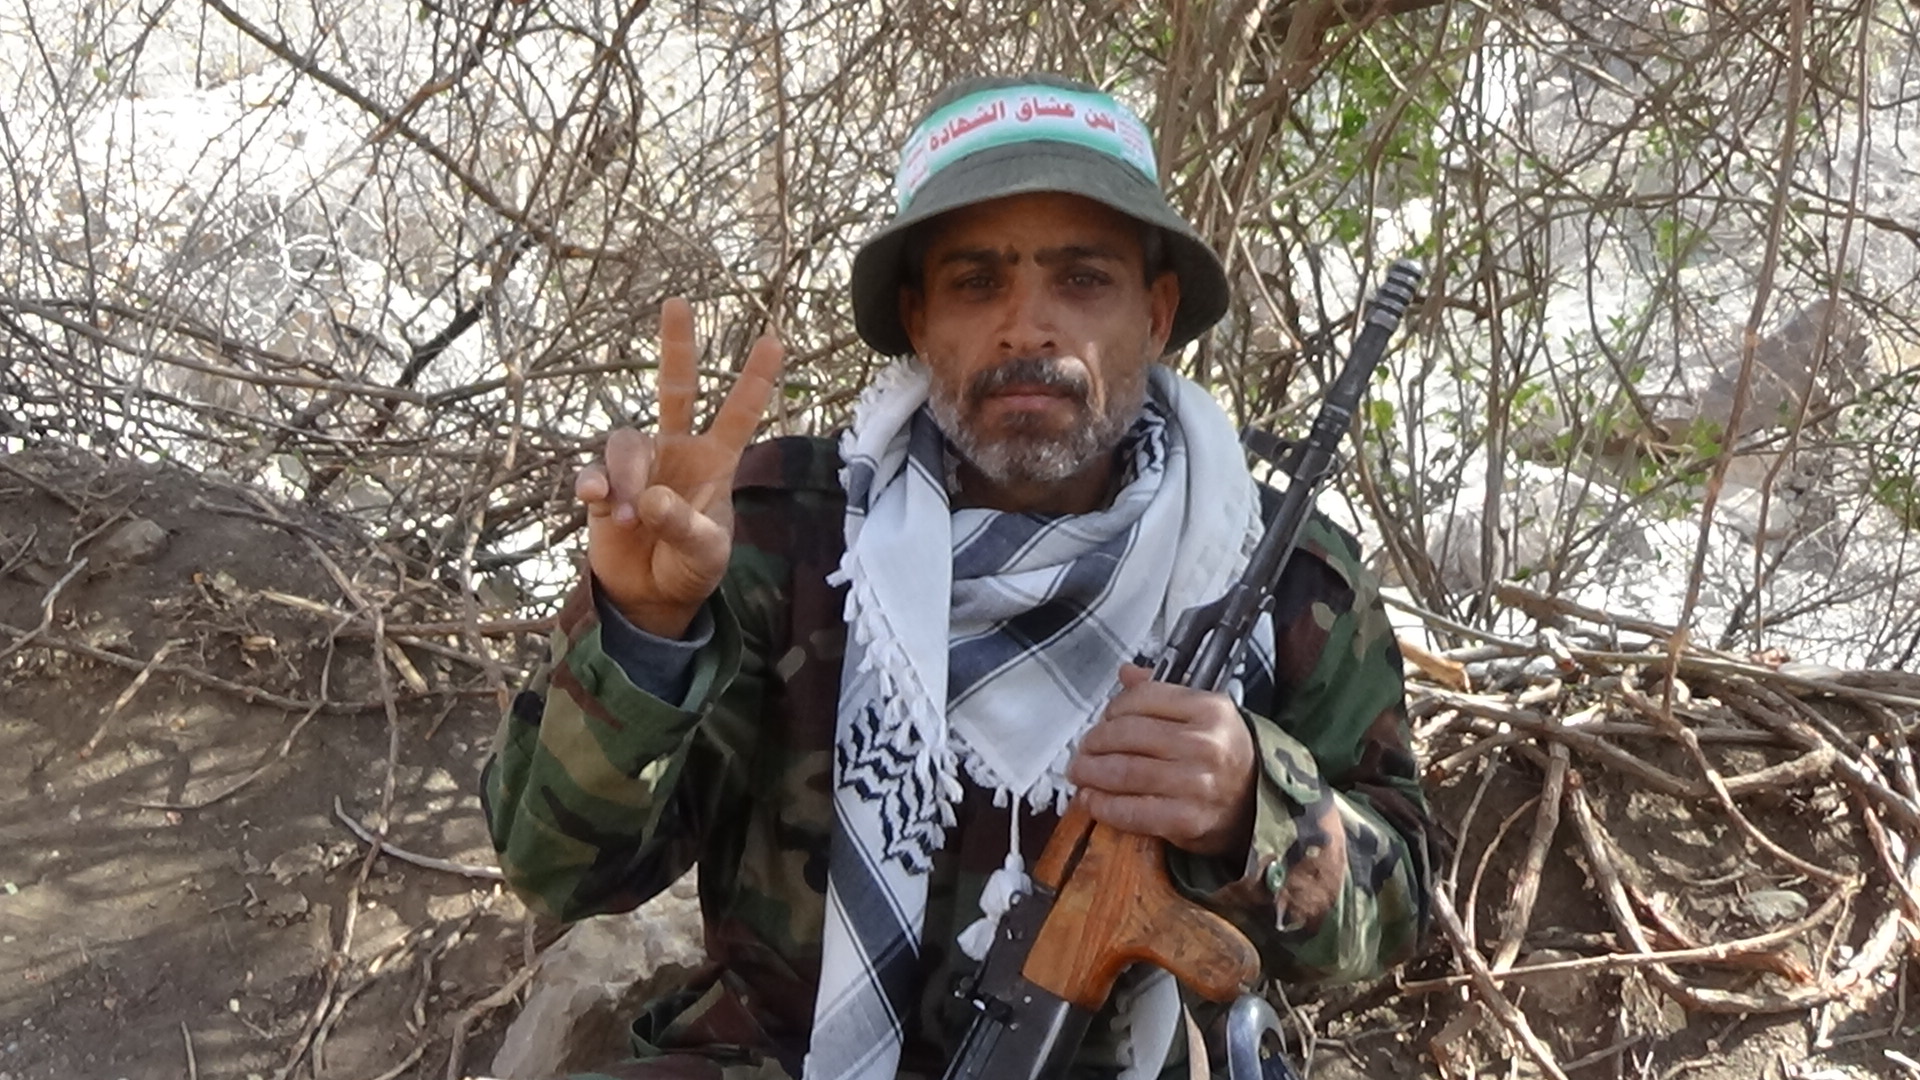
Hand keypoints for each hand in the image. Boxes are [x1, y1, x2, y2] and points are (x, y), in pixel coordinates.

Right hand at [574, 298, 783, 637]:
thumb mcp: (703, 554)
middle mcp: (676, 453)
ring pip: (626, 442)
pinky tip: (596, 501)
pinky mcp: (603, 487)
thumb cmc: (691, 569)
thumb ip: (683, 526)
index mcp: (715, 464)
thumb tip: (649, 498)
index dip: (754, 380)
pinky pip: (593, 472)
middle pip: (675, 389)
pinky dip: (594, 484)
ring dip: (624, 476)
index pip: (738, 415)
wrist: (651, 596)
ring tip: (628, 519)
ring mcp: (638, 467)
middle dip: (677, 347)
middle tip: (679, 303)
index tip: (775, 340)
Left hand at [1066, 664, 1257, 857]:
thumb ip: (1163, 693)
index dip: (1113, 708)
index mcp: (1210, 709)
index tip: (1103, 719)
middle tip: (1082, 749)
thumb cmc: (1224, 757)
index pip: (1143, 698)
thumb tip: (1126, 673)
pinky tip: (1092, 800)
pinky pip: (1131, 810)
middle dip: (1093, 742)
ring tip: (1079, 772)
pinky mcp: (1186, 820)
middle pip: (1126, 735)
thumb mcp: (1205, 715)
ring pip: (1123, 772)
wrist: (1256, 806)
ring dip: (1091, 773)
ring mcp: (1196, 784)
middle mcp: (1205, 744)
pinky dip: (1103, 806)